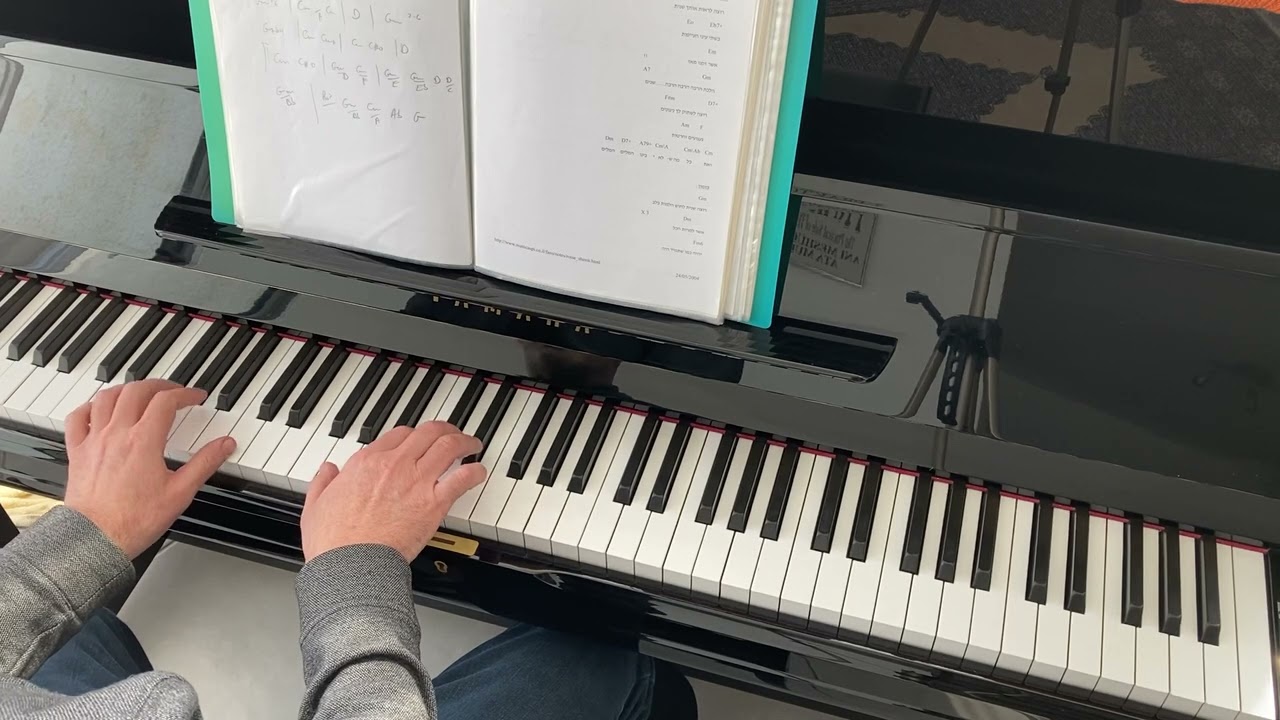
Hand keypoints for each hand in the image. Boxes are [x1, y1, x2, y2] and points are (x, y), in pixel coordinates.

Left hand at [64, 379, 235, 558]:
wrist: (96, 538)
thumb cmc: (134, 520)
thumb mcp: (180, 492)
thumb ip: (205, 463)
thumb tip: (225, 444)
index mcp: (143, 441)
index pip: (166, 401)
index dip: (185, 394)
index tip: (195, 397)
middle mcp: (116, 434)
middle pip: (136, 391)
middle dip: (159, 385)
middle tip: (173, 391)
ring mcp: (93, 440)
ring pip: (106, 397)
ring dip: (126, 389)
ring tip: (140, 392)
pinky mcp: (77, 452)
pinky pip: (77, 417)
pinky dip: (90, 406)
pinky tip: (98, 408)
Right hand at [300, 421, 485, 561]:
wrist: (351, 564)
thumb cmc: (334, 541)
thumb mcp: (315, 505)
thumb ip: (322, 483)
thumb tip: (327, 470)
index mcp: (366, 462)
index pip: (399, 434)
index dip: (413, 434)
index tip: (419, 440)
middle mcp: (394, 464)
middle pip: (428, 432)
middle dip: (444, 429)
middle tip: (452, 433)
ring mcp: (416, 481)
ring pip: (448, 446)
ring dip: (465, 441)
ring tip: (472, 444)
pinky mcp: (434, 502)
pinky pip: (463, 477)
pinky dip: (475, 471)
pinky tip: (480, 472)